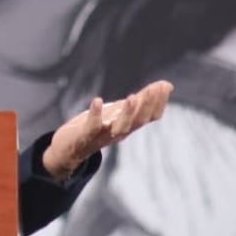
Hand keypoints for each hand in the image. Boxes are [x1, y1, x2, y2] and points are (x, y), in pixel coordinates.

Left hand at [43, 79, 173, 180]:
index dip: (158, 102)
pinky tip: (97, 100)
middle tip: (154, 88)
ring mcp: (103, 136)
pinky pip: (92, 127)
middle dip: (148, 104)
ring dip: (128, 113)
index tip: (164, 85)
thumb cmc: (97, 127)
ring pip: (121, 127)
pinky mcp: (85, 136)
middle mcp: (120, 132)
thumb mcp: (119, 111)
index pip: (150, 116)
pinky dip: (95, 114)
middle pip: (139, 121)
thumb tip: (166, 86)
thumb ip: (140, 100)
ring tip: (133, 97)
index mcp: (129, 126)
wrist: (69, 150)